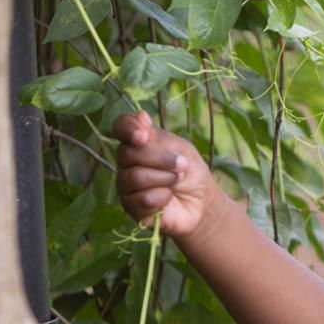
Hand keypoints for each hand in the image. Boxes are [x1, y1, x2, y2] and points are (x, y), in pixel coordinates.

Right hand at [114, 111, 219, 238]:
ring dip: (165, 179)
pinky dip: (163, 197)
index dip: (128, 129)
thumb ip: (160, 137)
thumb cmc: (191, 173)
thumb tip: (140, 115)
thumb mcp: (182, 150)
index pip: (121, 127)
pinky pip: (143, 199)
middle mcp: (126, 162)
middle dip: (161, 159)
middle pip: (129, 153)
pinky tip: (169, 198)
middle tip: (181, 165)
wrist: (202, 203)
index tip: (143, 136)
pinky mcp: (131, 207)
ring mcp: (126, 185)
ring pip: (136, 177)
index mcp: (138, 143)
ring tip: (176, 182)